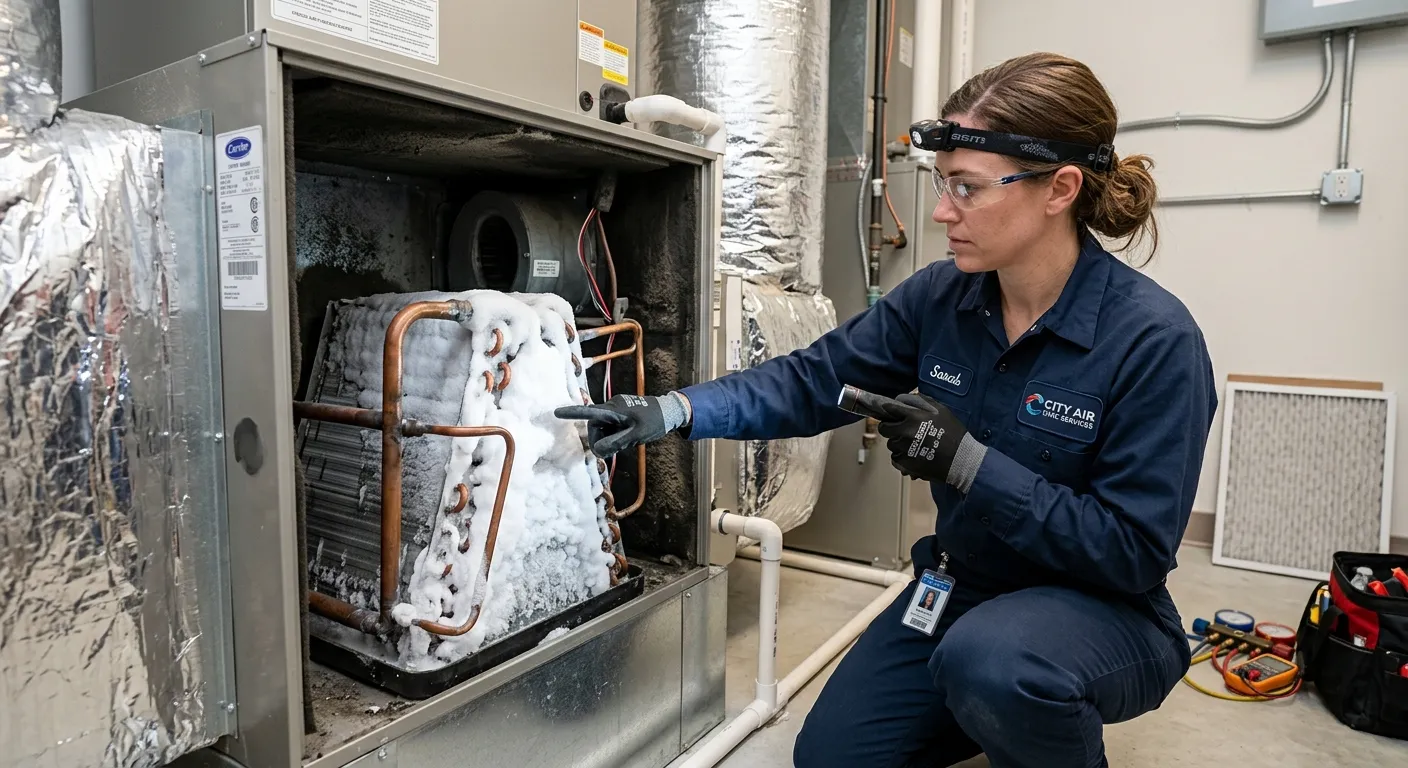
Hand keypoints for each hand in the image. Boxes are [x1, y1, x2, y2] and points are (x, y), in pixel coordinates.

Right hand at [554, 393, 690, 457]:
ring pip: (603, 426)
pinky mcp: (621, 412)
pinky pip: (611, 425)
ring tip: (625, 442)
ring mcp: (617, 408)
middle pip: (595, 425)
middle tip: (612, 450)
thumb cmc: (654, 422)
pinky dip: (613, 434)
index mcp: (614, 409)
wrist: (670, 411)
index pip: (590, 412)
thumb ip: (616, 442)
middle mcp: (612, 406)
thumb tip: (598, 450)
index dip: (572, 413)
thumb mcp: (636, 435)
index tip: (556, 412)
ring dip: (608, 437)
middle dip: (599, 439)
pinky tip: (626, 438)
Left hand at [877, 393, 970, 483]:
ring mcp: (903, 448)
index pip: (889, 408)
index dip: (888, 410)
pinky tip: (915, 456)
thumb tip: (901, 399)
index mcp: (914, 416)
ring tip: (914, 445)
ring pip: (891, 444)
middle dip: (891, 428)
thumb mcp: (941, 410)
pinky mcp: (904, 463)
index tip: (890, 412)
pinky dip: (902, 457)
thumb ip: (920, 401)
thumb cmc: (953, 433)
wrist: (961, 460)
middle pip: (884, 428)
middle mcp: (905, 431)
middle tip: (902, 430)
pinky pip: (895, 457)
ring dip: (898, 443)